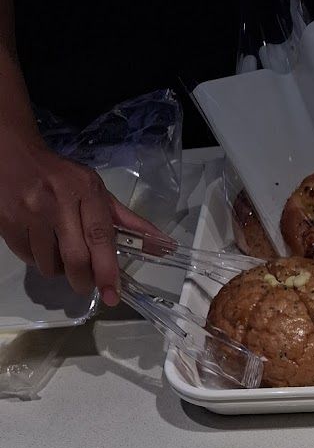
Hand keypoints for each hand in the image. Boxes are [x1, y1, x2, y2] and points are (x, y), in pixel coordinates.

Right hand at [0, 135, 166, 305]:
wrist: (14, 153)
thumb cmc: (62, 176)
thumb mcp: (97, 191)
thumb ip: (127, 221)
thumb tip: (162, 245)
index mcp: (85, 190)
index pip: (100, 236)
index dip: (107, 270)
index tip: (113, 294)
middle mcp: (57, 199)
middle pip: (75, 258)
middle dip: (84, 281)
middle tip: (86, 284)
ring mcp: (29, 210)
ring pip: (49, 264)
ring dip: (60, 271)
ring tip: (61, 256)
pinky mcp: (7, 220)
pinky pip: (28, 258)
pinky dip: (38, 262)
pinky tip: (42, 247)